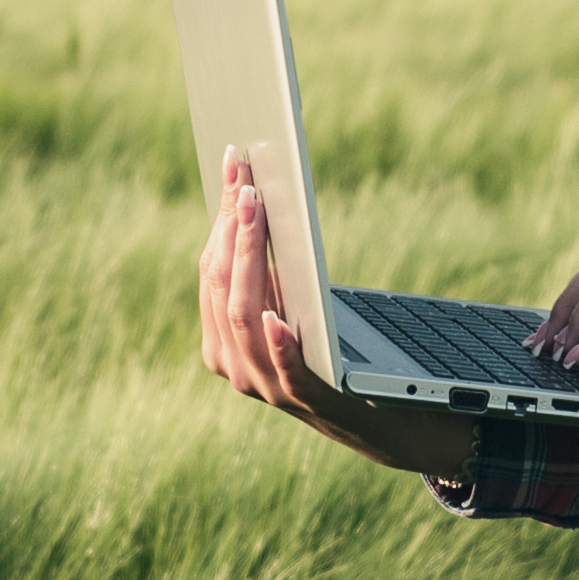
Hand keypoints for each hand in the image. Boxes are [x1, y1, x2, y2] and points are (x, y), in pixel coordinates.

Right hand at [198, 149, 484, 478]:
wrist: (367, 412)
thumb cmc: (323, 346)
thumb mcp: (289, 303)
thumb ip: (267, 270)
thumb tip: (255, 195)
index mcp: (220, 340)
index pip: (211, 271)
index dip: (222, 218)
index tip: (233, 167)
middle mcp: (233, 364)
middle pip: (223, 288)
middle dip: (234, 230)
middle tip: (249, 184)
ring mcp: (264, 385)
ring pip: (243, 317)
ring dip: (250, 262)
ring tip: (258, 217)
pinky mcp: (305, 400)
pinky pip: (285, 371)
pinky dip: (278, 343)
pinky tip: (278, 316)